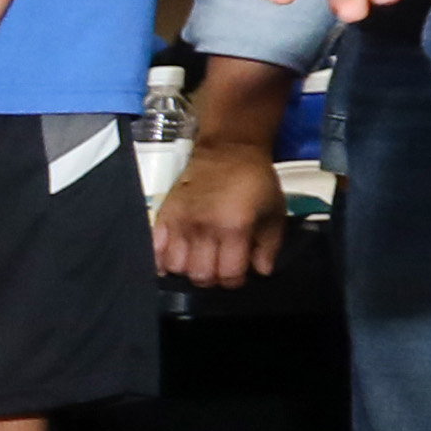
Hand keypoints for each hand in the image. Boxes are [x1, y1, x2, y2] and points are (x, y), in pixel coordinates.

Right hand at [154, 133, 287, 287]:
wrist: (228, 150)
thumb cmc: (255, 180)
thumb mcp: (274, 212)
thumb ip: (270, 246)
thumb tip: (260, 271)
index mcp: (234, 226)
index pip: (229, 274)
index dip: (236, 280)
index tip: (239, 272)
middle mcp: (204, 227)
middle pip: (201, 275)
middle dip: (213, 277)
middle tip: (220, 266)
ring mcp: (181, 222)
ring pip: (177, 267)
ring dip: (190, 268)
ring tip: (200, 259)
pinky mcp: (165, 215)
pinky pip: (155, 250)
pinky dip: (163, 260)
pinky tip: (176, 256)